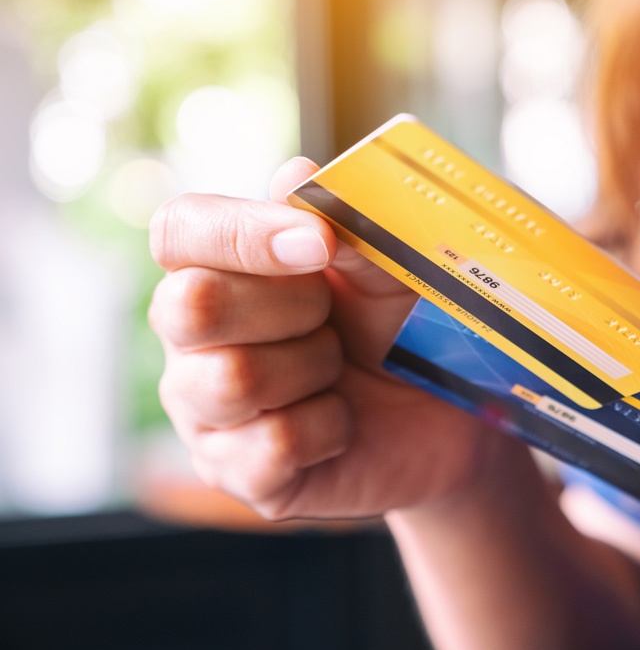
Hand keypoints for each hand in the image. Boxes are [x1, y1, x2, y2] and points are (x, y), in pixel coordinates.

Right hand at [149, 158, 521, 520]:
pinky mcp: (238, 474)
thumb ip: (345, 221)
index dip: (243, 234)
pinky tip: (344, 424)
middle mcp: (193, 339)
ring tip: (342, 371)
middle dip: (291, 307)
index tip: (319, 244)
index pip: (179, 231)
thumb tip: (293, 174)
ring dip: (314, 369)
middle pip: (191, 306)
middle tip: (336, 319)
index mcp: (220, 269)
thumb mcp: (390, 265)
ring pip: (231, 380)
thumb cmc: (407, 325)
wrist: (450, 413)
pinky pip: (273, 447)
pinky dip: (330, 429)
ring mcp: (207, 412)